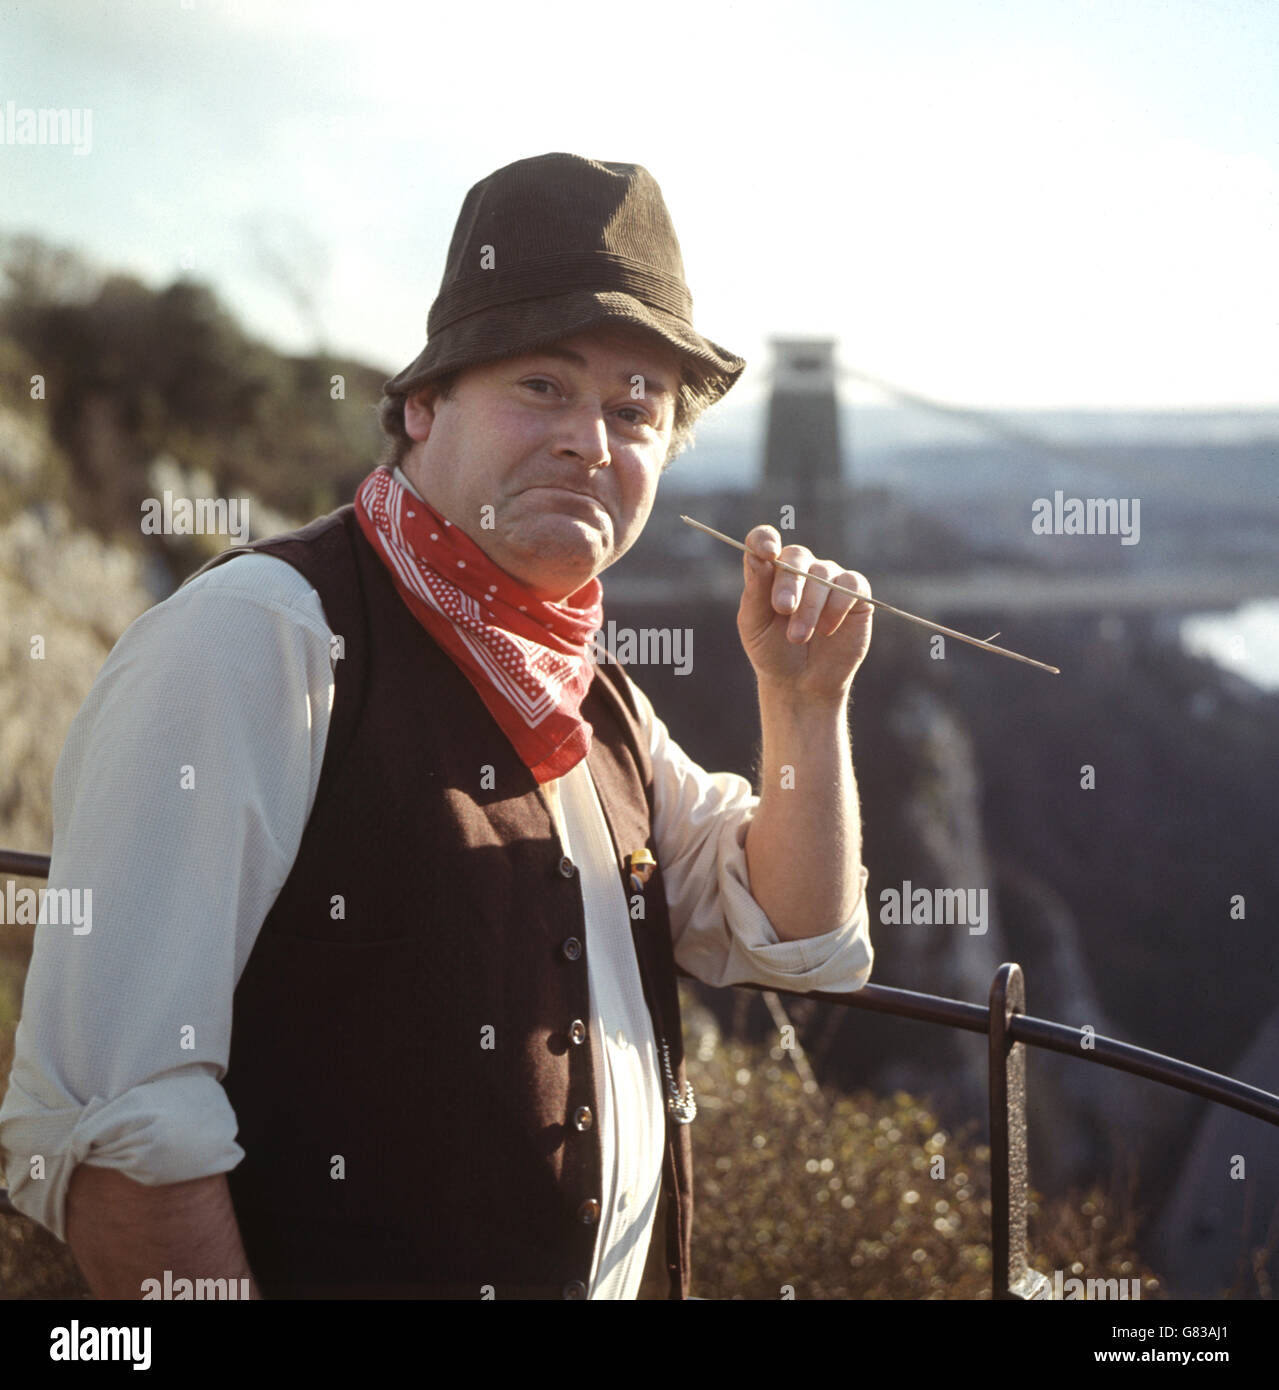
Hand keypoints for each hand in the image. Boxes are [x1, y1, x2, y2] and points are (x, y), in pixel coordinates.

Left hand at [736, 525, 872, 702]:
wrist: (800, 683)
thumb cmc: (772, 651)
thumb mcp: (754, 625)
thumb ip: (755, 591)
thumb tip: (758, 557)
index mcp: (770, 572)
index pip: (763, 540)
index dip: (764, 540)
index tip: (767, 552)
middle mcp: (801, 569)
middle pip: (796, 557)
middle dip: (789, 584)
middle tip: (783, 610)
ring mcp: (829, 578)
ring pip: (823, 574)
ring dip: (810, 607)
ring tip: (799, 637)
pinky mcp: (855, 593)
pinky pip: (851, 585)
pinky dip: (837, 606)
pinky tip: (827, 629)